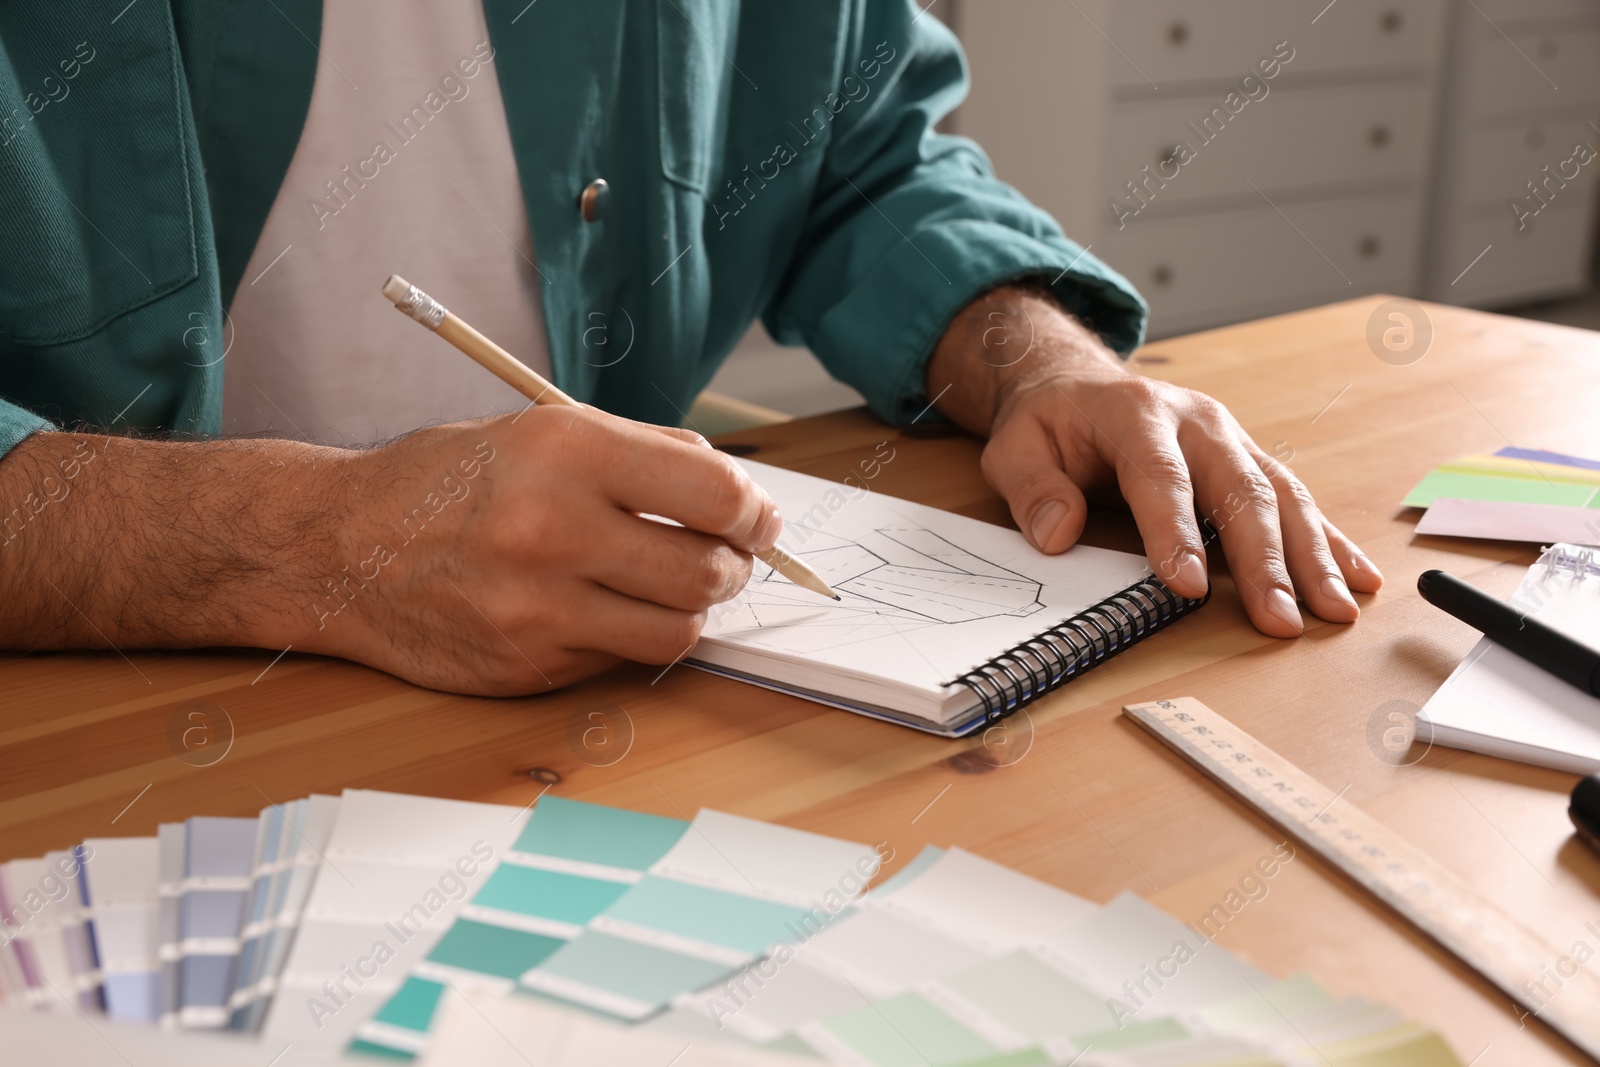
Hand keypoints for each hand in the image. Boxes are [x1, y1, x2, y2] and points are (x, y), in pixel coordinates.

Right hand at [317, 407, 780, 693]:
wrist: (338, 548)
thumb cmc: (445, 483)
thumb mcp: (540, 430)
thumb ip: (642, 454)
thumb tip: (734, 489)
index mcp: (567, 451)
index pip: (713, 494)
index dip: (755, 513)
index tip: (759, 519)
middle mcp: (554, 527)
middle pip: (707, 570)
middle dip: (735, 566)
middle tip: (728, 557)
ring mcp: (539, 605)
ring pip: (679, 628)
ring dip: (693, 609)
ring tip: (673, 585)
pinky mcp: (529, 663)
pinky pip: (623, 658)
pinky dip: (633, 635)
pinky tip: (605, 607)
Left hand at [926, 285, 1382, 637]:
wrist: (1078, 385)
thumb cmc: (1050, 424)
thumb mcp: (1015, 448)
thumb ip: (1033, 489)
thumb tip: (1060, 534)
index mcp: (1137, 413)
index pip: (1161, 475)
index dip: (1175, 531)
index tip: (1187, 587)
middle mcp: (1198, 422)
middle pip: (1239, 489)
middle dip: (1264, 559)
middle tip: (1280, 619)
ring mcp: (1231, 440)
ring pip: (1281, 496)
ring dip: (1311, 557)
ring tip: (1334, 611)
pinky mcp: (1249, 460)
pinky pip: (1296, 500)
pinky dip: (1329, 542)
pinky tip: (1357, 578)